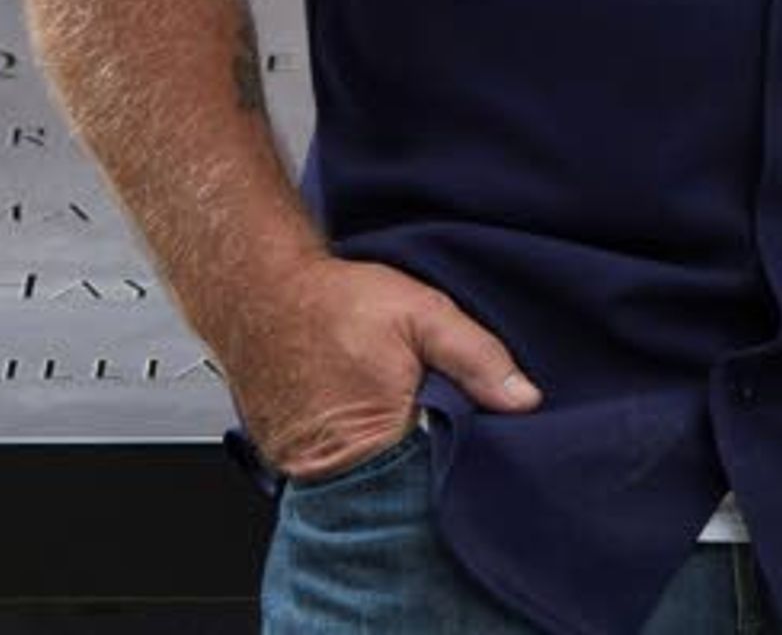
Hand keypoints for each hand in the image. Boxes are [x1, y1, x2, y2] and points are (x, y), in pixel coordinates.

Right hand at [219, 253, 541, 481]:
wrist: (258, 292)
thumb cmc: (333, 303)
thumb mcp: (422, 314)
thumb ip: (476, 357)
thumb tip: (523, 400)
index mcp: (373, 439)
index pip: (432, 482)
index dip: (458, 464)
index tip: (474, 441)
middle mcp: (330, 466)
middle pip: (396, 490)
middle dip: (422, 464)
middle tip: (430, 419)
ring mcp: (299, 468)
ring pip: (360, 482)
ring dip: (384, 461)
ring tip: (393, 413)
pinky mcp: (282, 460)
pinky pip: (328, 471)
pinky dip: (350, 453)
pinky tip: (362, 417)